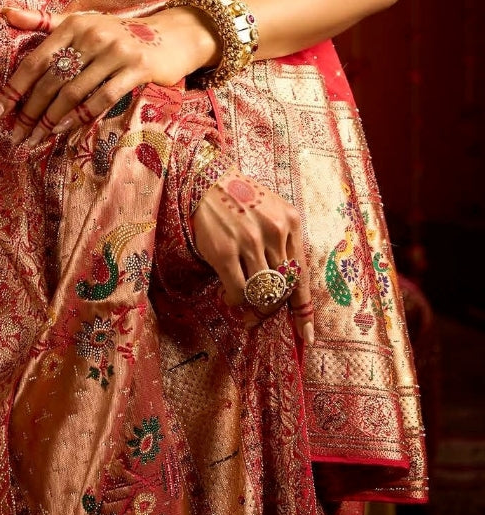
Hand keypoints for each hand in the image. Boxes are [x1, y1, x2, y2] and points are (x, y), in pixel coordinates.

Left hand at [0, 3, 218, 147]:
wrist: (172, 35)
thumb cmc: (118, 33)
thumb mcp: (81, 23)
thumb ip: (41, 21)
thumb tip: (2, 11)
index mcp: (73, 24)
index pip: (35, 61)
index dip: (12, 90)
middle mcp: (92, 35)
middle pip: (51, 81)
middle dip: (29, 113)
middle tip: (15, 137)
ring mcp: (116, 51)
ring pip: (73, 92)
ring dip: (50, 120)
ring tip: (36, 140)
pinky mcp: (138, 68)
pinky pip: (102, 98)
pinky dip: (80, 118)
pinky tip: (64, 132)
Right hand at [191, 174, 314, 343]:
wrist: (207, 180)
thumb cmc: (241, 198)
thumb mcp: (271, 211)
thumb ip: (283, 241)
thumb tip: (284, 286)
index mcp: (291, 221)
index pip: (301, 273)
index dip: (302, 308)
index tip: (306, 335)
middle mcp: (274, 231)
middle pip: (282, 286)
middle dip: (273, 307)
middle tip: (262, 314)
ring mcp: (249, 241)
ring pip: (262, 291)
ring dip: (255, 306)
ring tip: (246, 306)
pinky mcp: (224, 250)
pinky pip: (238, 290)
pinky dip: (236, 300)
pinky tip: (230, 295)